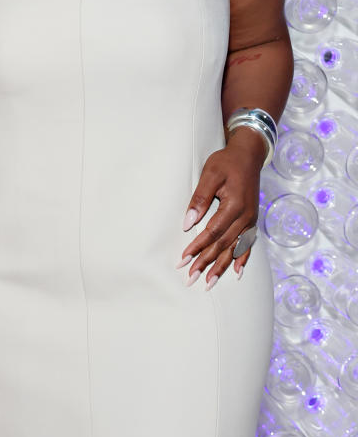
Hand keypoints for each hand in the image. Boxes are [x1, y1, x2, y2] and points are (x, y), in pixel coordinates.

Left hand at [180, 130, 264, 287]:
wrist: (248, 155)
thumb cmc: (225, 162)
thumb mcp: (210, 174)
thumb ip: (200, 199)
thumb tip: (188, 223)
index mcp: (235, 205)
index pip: (212, 232)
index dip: (197, 247)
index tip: (183, 259)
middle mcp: (246, 216)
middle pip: (223, 245)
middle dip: (206, 263)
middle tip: (190, 278)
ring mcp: (251, 220)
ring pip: (235, 249)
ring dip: (221, 267)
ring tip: (209, 282)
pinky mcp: (252, 220)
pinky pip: (248, 244)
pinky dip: (242, 259)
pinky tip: (236, 272)